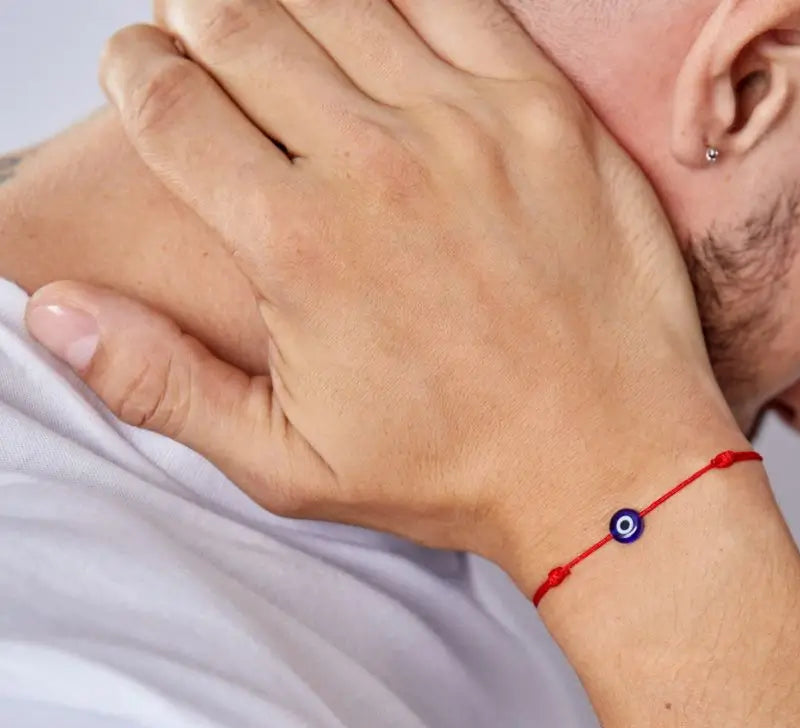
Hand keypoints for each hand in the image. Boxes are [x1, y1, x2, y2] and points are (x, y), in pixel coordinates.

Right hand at [28, 0, 741, 579]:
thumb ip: (161, 383)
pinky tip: (376, 15)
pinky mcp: (548, 115)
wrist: (608, 466)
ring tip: (275, 23)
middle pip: (241, 27)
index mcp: (295, 247)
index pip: (167, 104)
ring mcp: (469, 129)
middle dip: (198, 20)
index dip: (135, 74)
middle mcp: (373, 166)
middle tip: (201, 38)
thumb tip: (54, 312)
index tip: (143, 78)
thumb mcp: (289, 463)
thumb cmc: (458, 473)